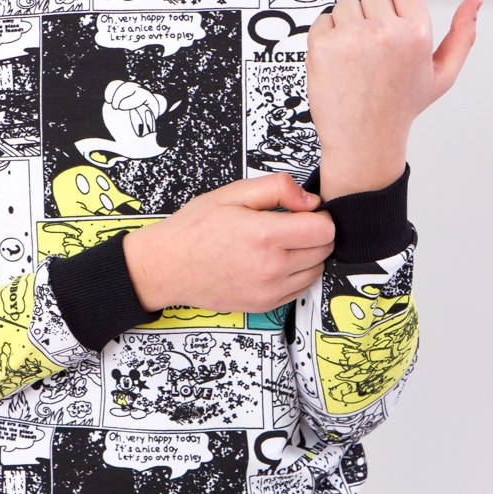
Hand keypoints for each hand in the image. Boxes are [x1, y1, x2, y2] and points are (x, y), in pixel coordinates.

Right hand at [123, 173, 334, 312]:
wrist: (168, 266)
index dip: (319, 215)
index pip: (325, 229)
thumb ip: (277, 188)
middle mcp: (272, 268)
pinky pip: (301, 288)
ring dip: (308, 255)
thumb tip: (310, 200)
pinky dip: (296, 274)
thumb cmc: (195, 229)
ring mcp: (269, 290)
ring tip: (280, 244)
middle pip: (325, 250)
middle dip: (315, 233)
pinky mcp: (266, 305)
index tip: (305, 211)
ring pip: (316, 270)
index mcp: (266, 236)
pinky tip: (274, 261)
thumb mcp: (233, 193)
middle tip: (291, 225)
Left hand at [306, 0, 482, 199]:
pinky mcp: (323, 45)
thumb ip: (462, 37)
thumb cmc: (398, 110)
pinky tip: (337, 63)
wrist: (363, 141)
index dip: (397, 15)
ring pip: (346, 6)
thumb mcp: (441, 76)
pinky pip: (322, 20)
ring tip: (355, 61)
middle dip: (371, 22)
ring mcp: (351, 37)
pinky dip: (325, 37)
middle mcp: (385, 31)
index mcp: (416, 33)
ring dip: (347, 27)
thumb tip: (474, 1)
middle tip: (372, 58)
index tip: (391, 40)